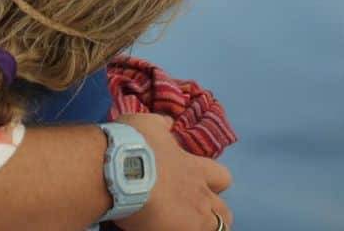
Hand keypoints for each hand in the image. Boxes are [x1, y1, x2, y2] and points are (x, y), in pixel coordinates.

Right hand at [115, 114, 231, 230]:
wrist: (119, 167)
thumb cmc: (133, 143)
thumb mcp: (150, 123)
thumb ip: (163, 125)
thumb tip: (169, 123)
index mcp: (194, 167)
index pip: (222, 177)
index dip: (214, 182)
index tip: (200, 183)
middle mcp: (199, 194)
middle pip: (225, 212)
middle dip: (215, 213)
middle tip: (195, 212)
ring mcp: (193, 217)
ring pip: (219, 229)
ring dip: (207, 227)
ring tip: (186, 224)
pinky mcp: (180, 230)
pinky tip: (169, 227)